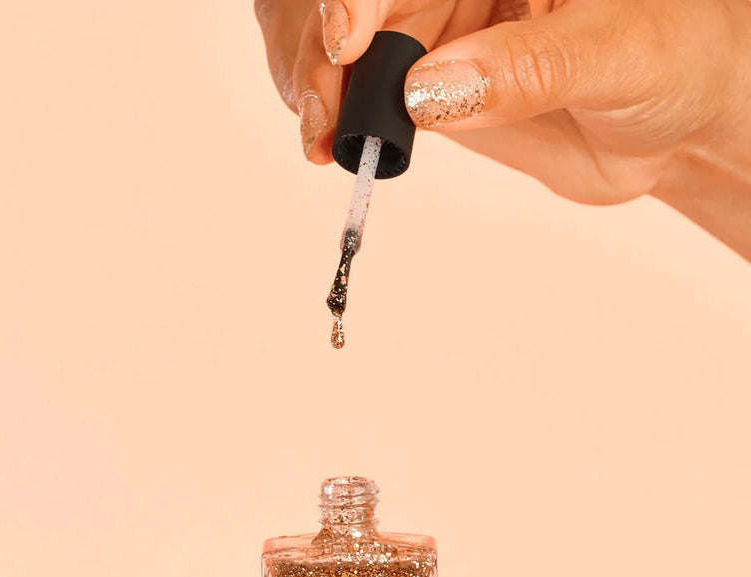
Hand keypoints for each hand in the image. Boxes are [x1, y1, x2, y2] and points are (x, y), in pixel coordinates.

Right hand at [256, 0, 750, 257]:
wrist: (664, 128)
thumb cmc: (670, 62)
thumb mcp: (620, 53)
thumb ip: (531, 67)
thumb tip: (429, 91)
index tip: (345, 46)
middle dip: (316, 47)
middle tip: (323, 116)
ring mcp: (432, 29)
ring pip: (333, 39)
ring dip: (310, 83)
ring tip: (323, 137)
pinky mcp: (422, 84)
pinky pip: (355, 91)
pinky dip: (329, 115)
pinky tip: (330, 142)